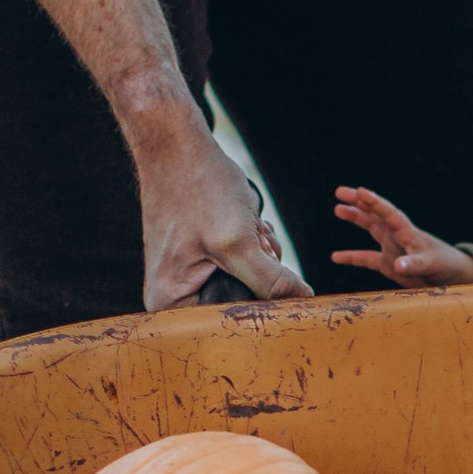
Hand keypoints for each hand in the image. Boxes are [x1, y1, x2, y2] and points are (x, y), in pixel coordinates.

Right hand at [135, 106, 311, 307]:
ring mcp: (187, 275)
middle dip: (259, 272)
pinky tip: (246, 221)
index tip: (270, 276)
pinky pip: (241, 263)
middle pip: (239, 304)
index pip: (227, 326)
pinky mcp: (201, 257)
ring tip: (245, 224)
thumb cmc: (198, 189)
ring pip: (247, 281)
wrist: (176, 146)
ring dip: (259, 254)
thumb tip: (302, 303)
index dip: (258, 307)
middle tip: (251, 239)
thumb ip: (270, 280)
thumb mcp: (238, 241)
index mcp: (170, 303)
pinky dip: (252, 243)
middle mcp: (172, 296)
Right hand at [330, 185, 472, 288]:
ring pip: (370, 229)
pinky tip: (335, 256)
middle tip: (340, 191)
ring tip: (338, 208)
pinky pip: (366, 258)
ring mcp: (392, 249)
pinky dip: (352, 257)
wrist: (453, 276)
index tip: (359, 190)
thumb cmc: (445, 266)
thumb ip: (414, 264)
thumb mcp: (431, 265)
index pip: (388, 213)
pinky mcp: (390, 264)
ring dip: (355, 218)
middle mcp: (397, 236)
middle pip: (375, 214)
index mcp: (407, 232)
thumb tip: (398, 266)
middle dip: (358, 202)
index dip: (374, 202)